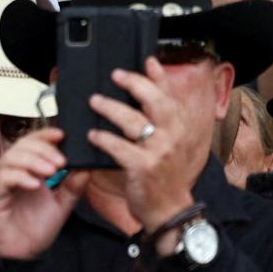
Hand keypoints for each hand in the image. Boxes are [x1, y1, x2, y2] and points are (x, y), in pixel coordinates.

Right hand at [0, 127, 89, 261]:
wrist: (23, 255)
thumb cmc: (36, 228)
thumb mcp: (62, 205)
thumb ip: (73, 187)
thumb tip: (87, 168)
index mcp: (28, 170)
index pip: (33, 142)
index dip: (45, 135)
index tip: (62, 134)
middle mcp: (12, 172)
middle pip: (22, 146)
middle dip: (43, 149)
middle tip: (61, 161)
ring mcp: (0, 183)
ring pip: (11, 158)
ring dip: (33, 161)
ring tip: (51, 171)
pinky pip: (3, 179)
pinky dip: (20, 177)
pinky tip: (35, 184)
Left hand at [87, 58, 207, 237]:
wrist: (170, 211)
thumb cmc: (165, 177)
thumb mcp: (171, 147)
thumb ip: (162, 124)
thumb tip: (145, 101)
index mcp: (180, 128)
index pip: (170, 96)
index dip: (160, 76)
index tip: (148, 60)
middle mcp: (173, 136)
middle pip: (154, 101)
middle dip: (134, 84)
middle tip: (116, 74)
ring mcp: (159, 152)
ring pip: (133, 121)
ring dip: (111, 108)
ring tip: (95, 101)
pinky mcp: (143, 168)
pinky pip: (119, 147)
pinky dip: (103, 139)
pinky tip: (92, 134)